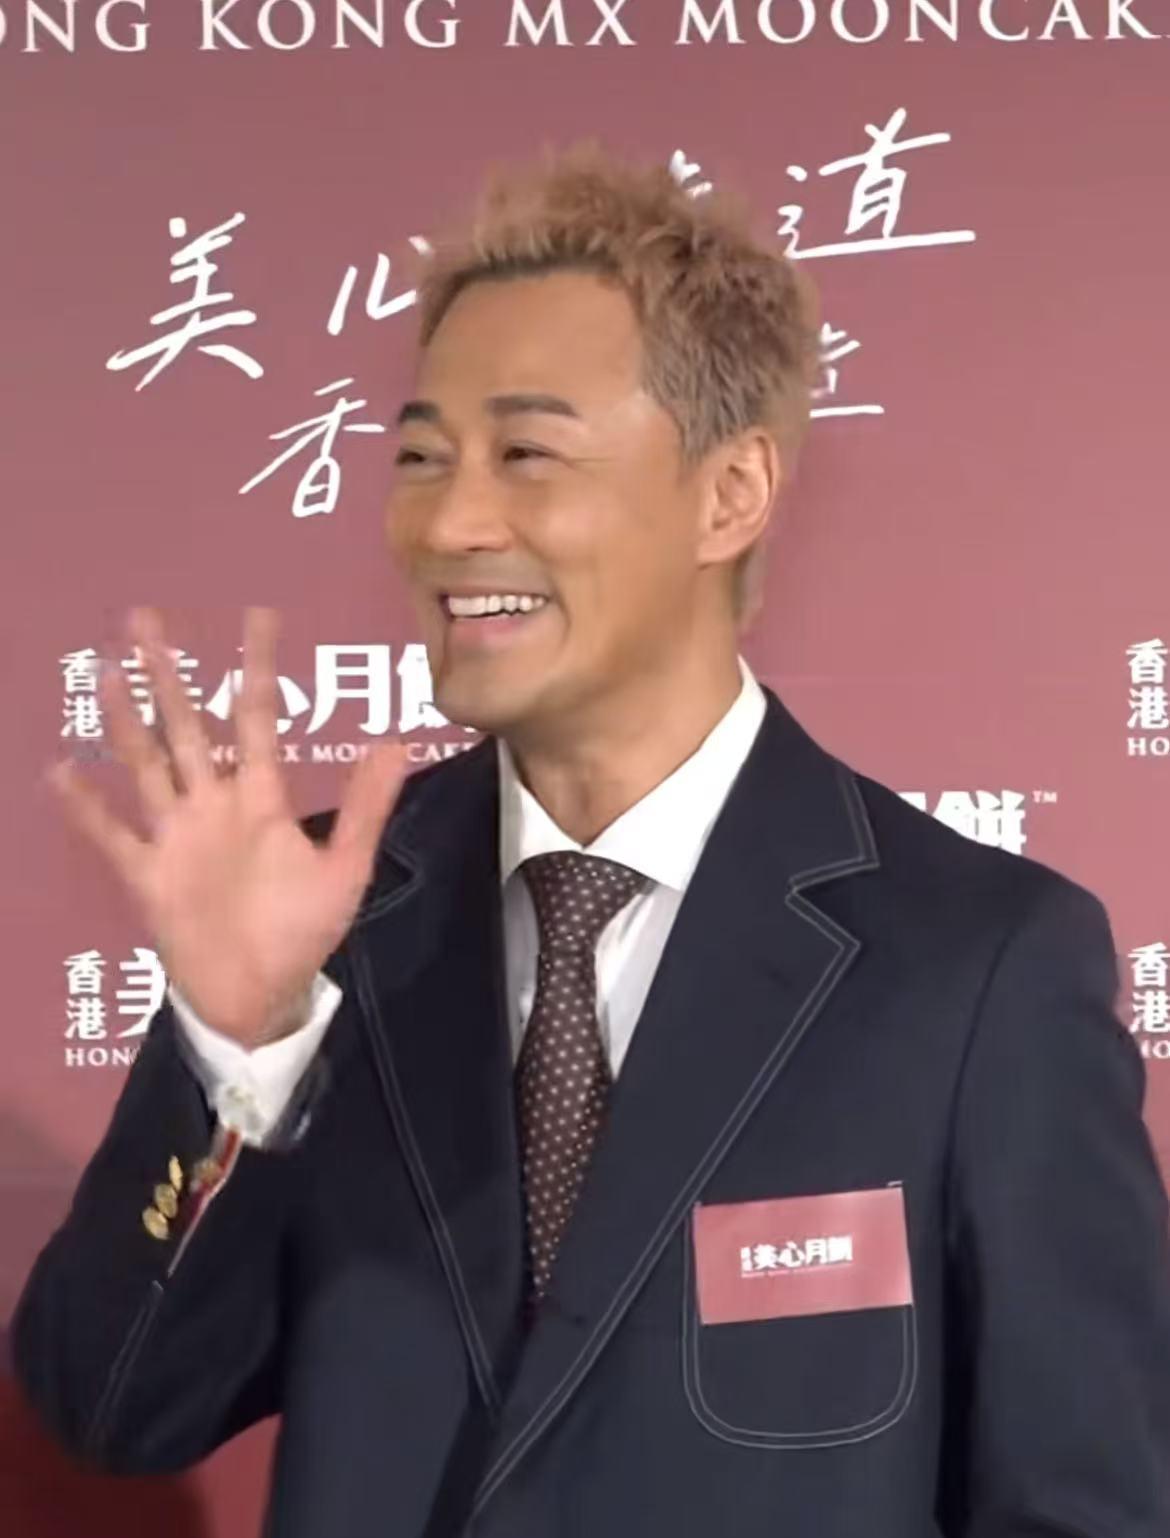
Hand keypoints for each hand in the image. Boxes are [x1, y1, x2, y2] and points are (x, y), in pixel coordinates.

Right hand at [48, 606, 409, 1046]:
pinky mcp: (147, 874)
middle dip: (169, 676)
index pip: (256, 718)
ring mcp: (176, 836)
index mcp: (261, 799)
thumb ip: (365, 807)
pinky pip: (110, 834)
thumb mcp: (344, 868)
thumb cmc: (303, 931)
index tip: (257, 616)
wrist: (261, 994)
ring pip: (146, 764)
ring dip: (126, 719)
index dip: (256, 668)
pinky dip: (86, 805)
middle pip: (187, 727)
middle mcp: (213, 805)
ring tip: (106, 670)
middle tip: (145, 620)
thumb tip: (398, 742)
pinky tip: (60, 768)